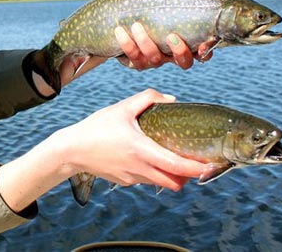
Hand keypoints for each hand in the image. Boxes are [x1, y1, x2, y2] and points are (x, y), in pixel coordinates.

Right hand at [57, 89, 206, 190]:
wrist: (71, 150)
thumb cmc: (97, 127)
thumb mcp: (122, 108)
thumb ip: (148, 99)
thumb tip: (172, 99)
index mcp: (141, 149)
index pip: (176, 166)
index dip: (196, 168)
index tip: (211, 166)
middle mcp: (139, 168)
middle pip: (174, 183)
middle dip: (187, 176)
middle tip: (194, 163)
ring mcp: (132, 178)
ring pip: (160, 183)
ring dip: (170, 174)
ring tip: (170, 157)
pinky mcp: (124, 181)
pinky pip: (146, 180)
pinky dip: (153, 173)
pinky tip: (146, 158)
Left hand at [115, 22, 213, 69]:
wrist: (123, 14)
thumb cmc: (152, 5)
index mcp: (186, 41)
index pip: (202, 53)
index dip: (204, 53)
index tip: (202, 47)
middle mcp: (172, 54)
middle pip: (183, 62)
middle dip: (179, 51)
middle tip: (171, 36)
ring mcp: (154, 60)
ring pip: (154, 59)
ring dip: (146, 43)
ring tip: (136, 25)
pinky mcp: (135, 61)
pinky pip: (132, 59)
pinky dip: (127, 44)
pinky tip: (120, 30)